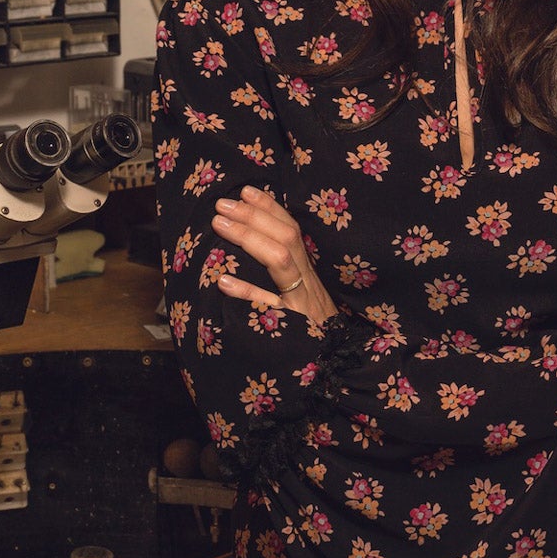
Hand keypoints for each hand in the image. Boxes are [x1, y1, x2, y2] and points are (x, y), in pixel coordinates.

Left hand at [210, 186, 337, 324]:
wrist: (336, 366)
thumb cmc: (312, 331)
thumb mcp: (302, 296)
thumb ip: (285, 273)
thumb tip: (254, 246)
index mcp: (307, 273)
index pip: (292, 230)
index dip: (270, 207)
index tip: (245, 191)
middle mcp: (308, 283)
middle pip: (287, 238)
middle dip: (254, 216)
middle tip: (222, 205)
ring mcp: (301, 305)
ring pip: (281, 262)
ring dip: (249, 239)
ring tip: (220, 226)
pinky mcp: (294, 330)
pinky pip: (269, 308)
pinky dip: (247, 292)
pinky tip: (223, 282)